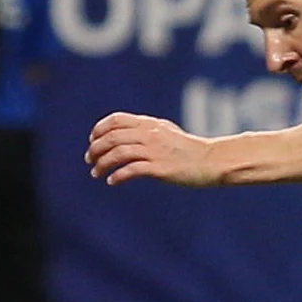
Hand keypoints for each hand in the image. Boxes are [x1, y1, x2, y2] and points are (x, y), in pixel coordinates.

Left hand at [86, 112, 220, 185]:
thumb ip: (146, 129)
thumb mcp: (166, 131)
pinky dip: (117, 176)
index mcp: (149, 124)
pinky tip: (112, 181)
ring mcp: (154, 151)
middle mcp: (149, 134)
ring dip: (102, 164)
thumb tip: (125, 132)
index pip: (116, 120)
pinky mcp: (159, 168)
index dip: (99, 129)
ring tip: (96, 173)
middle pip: (112, 137)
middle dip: (96, 149)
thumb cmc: (189, 149)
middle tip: (90, 160)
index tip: (92, 141)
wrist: (211, 161)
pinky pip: (131, 170)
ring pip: (118, 153)